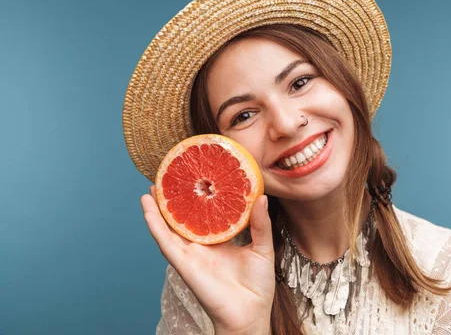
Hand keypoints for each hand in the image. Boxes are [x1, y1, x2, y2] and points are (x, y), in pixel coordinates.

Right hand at [141, 185, 274, 333]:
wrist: (250, 313)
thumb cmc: (257, 285)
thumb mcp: (263, 248)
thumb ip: (260, 224)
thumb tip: (261, 196)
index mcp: (219, 241)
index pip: (205, 215)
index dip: (198, 197)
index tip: (196, 176)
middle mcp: (202, 246)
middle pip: (182, 219)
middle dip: (174, 200)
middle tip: (167, 177)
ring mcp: (191, 254)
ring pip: (168, 228)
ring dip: (157, 209)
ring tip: (151, 188)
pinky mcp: (184, 264)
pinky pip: (166, 243)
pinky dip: (155, 226)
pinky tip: (148, 210)